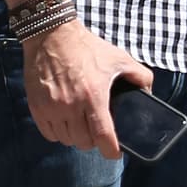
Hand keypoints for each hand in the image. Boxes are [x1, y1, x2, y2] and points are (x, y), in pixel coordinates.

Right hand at [22, 19, 153, 156]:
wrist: (52, 35)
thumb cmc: (87, 47)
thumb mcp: (119, 58)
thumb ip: (140, 76)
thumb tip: (149, 93)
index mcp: (93, 96)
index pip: (103, 137)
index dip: (111, 150)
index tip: (115, 151)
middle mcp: (71, 105)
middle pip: (84, 142)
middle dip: (94, 141)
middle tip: (98, 131)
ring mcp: (51, 108)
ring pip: (67, 140)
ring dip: (76, 137)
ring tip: (81, 125)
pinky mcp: (37, 107)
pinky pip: (49, 134)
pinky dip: (58, 133)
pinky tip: (65, 122)